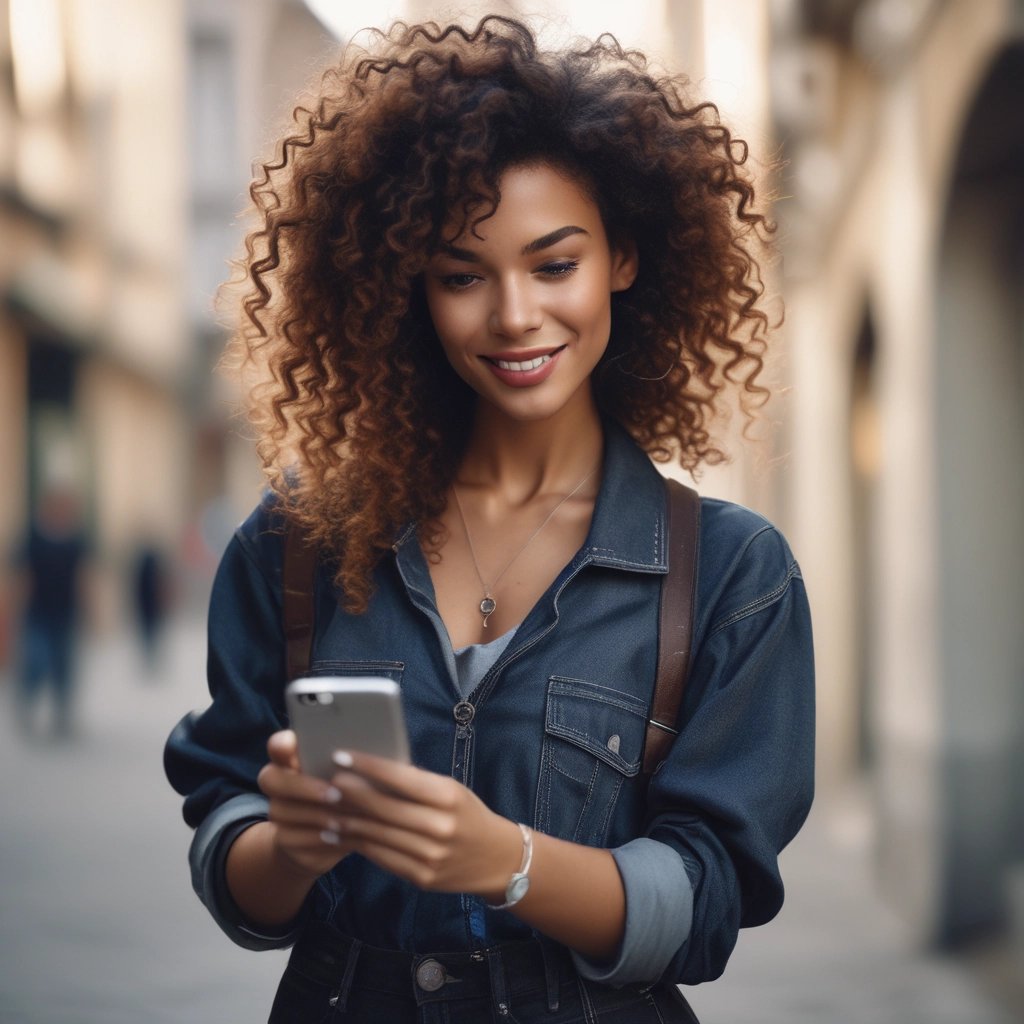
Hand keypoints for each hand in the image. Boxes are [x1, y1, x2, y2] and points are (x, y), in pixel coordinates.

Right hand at [257, 730, 354, 878]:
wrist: (329, 836)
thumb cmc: (349, 792)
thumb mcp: (355, 774)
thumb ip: (355, 760)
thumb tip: (377, 746)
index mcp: (294, 758)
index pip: (278, 744)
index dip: (282, 744)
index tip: (292, 745)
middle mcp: (278, 783)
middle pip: (271, 779)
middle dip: (303, 786)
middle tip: (335, 794)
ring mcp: (278, 812)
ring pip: (282, 812)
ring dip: (316, 815)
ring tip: (344, 819)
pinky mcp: (283, 840)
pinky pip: (293, 839)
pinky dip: (318, 839)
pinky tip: (340, 836)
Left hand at [328, 750, 521, 897]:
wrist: (497, 859)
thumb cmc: (468, 815)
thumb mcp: (451, 791)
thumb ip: (417, 783)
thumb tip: (373, 769)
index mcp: (448, 797)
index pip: (401, 778)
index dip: (368, 766)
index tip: (341, 755)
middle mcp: (439, 827)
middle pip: (384, 808)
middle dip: (350, 793)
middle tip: (325, 781)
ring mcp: (429, 856)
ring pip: (377, 835)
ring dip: (347, 820)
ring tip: (326, 807)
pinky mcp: (420, 877)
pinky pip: (381, 857)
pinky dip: (358, 843)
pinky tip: (341, 833)